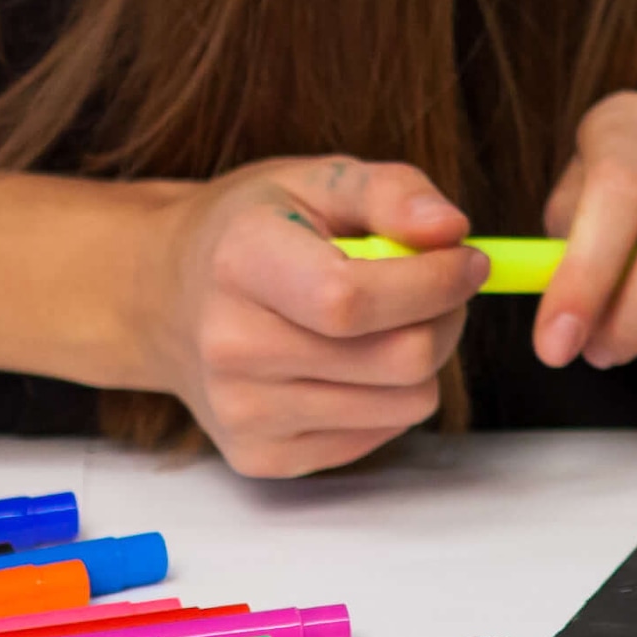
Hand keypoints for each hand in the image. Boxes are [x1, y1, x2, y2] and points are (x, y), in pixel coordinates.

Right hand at [129, 155, 490, 477]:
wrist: (168, 299)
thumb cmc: (257, 228)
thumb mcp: (318, 179)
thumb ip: (392, 192)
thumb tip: (451, 229)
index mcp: (241, 263)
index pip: (352, 300)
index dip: (433, 283)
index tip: (469, 260)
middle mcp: (230, 348)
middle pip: (397, 359)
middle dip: (447, 316)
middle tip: (441, 286)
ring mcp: (242, 413)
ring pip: (404, 403)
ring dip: (424, 359)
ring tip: (390, 320)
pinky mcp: (261, 457)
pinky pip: (381, 434)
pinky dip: (390, 394)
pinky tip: (353, 358)